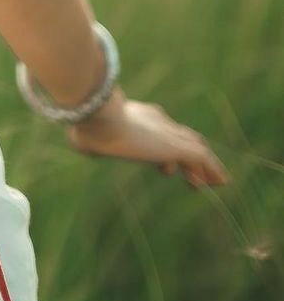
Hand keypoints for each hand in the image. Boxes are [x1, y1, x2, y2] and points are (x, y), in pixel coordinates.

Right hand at [64, 87, 229, 189]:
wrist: (98, 117)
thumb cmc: (87, 127)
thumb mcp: (85, 133)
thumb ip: (85, 136)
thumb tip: (78, 139)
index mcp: (135, 116)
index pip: (158, 130)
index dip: (165, 149)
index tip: (167, 166)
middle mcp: (155, 120)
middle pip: (180, 137)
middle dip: (187, 156)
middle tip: (192, 176)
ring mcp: (168, 132)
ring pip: (194, 148)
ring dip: (203, 167)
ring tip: (211, 183)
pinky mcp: (177, 146)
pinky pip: (203, 159)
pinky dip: (213, 170)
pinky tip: (221, 182)